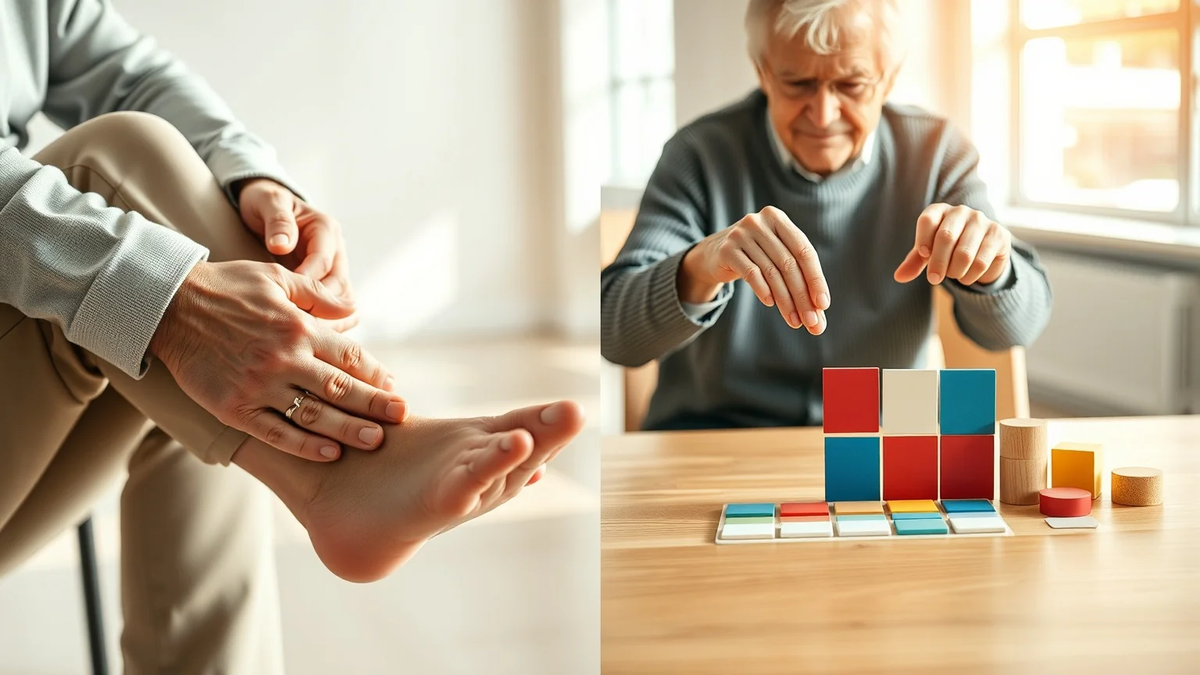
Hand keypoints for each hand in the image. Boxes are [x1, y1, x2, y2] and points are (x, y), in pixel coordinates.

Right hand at [149, 260, 406, 461]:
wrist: (168, 305)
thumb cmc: (228, 288)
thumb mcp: (277, 278)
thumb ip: (317, 295)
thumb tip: (353, 309)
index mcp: (298, 327)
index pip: (349, 357)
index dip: (376, 374)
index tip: (394, 388)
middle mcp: (284, 359)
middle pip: (341, 388)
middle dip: (375, 405)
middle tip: (401, 418)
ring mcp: (259, 386)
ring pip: (314, 415)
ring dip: (349, 431)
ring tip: (375, 441)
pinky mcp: (234, 407)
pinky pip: (276, 433)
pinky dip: (305, 446)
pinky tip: (329, 453)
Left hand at [236, 178, 357, 331]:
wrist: (267, 207)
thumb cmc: (266, 202)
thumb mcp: (268, 202)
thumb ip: (277, 221)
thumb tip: (282, 245)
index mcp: (326, 229)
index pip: (324, 261)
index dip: (308, 282)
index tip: (287, 298)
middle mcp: (335, 251)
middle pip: (341, 288)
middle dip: (323, 310)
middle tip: (297, 327)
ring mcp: (333, 270)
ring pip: (344, 304)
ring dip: (328, 321)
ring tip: (304, 337)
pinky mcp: (326, 285)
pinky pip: (334, 310)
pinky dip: (325, 324)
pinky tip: (306, 337)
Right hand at [679, 205, 830, 333]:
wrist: (713, 254)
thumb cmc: (754, 257)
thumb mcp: (775, 260)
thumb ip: (798, 281)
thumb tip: (819, 319)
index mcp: (778, 219)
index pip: (804, 251)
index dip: (816, 278)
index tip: (823, 305)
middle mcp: (760, 222)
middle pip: (788, 264)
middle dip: (802, 296)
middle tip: (811, 322)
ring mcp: (741, 234)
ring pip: (771, 272)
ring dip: (786, 301)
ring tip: (794, 321)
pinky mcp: (727, 250)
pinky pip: (751, 273)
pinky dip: (763, 290)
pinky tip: (771, 304)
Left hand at [894, 204, 1011, 286]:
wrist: (982, 251)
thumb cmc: (947, 249)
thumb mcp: (928, 253)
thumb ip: (914, 262)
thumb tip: (899, 277)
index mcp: (939, 211)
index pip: (927, 220)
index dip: (923, 240)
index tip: (924, 255)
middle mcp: (961, 211)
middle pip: (946, 237)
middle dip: (937, 263)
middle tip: (934, 279)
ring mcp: (982, 221)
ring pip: (964, 254)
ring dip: (955, 272)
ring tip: (953, 274)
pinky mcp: (999, 235)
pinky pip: (980, 262)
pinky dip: (970, 276)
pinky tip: (967, 276)